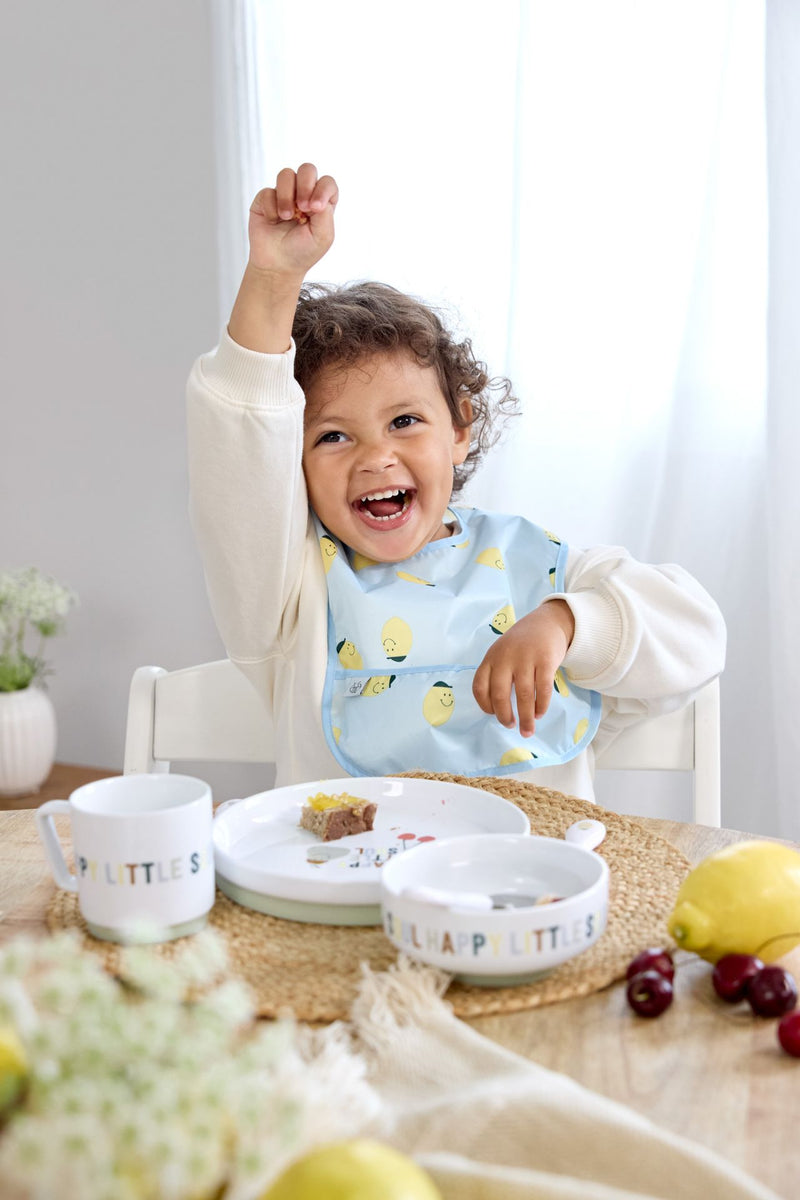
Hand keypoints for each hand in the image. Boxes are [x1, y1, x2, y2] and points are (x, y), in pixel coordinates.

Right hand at [248, 162, 337, 277]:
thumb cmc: (303, 252)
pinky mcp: (265, 199)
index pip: (327, 182)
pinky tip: (273, 221)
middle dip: (305, 184)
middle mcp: (303, 194)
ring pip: (286, 174)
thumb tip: (314, 194)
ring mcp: (284, 195)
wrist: (277, 265)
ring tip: (287, 217)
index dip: (322, 189)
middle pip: (307, 169)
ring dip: (287, 196)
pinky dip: (271, 207)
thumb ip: (325, 212)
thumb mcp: (323, 236)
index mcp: (321, 202)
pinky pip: (268, 191)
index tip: (315, 208)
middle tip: (303, 207)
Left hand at [472, 600, 574, 736]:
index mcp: (491, 658)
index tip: (492, 714)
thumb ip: (497, 675)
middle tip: (510, 726)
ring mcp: (526, 658)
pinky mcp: (546, 660)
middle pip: (500, 694)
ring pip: (523, 695)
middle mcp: (505, 658)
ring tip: (527, 730)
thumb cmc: (521, 645)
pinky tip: (539, 713)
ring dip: (526, 717)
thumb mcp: (502, 653)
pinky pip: (543, 689)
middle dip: (504, 716)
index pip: (479, 686)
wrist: (546, 622)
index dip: (484, 705)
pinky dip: (541, 706)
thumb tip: (498, 709)